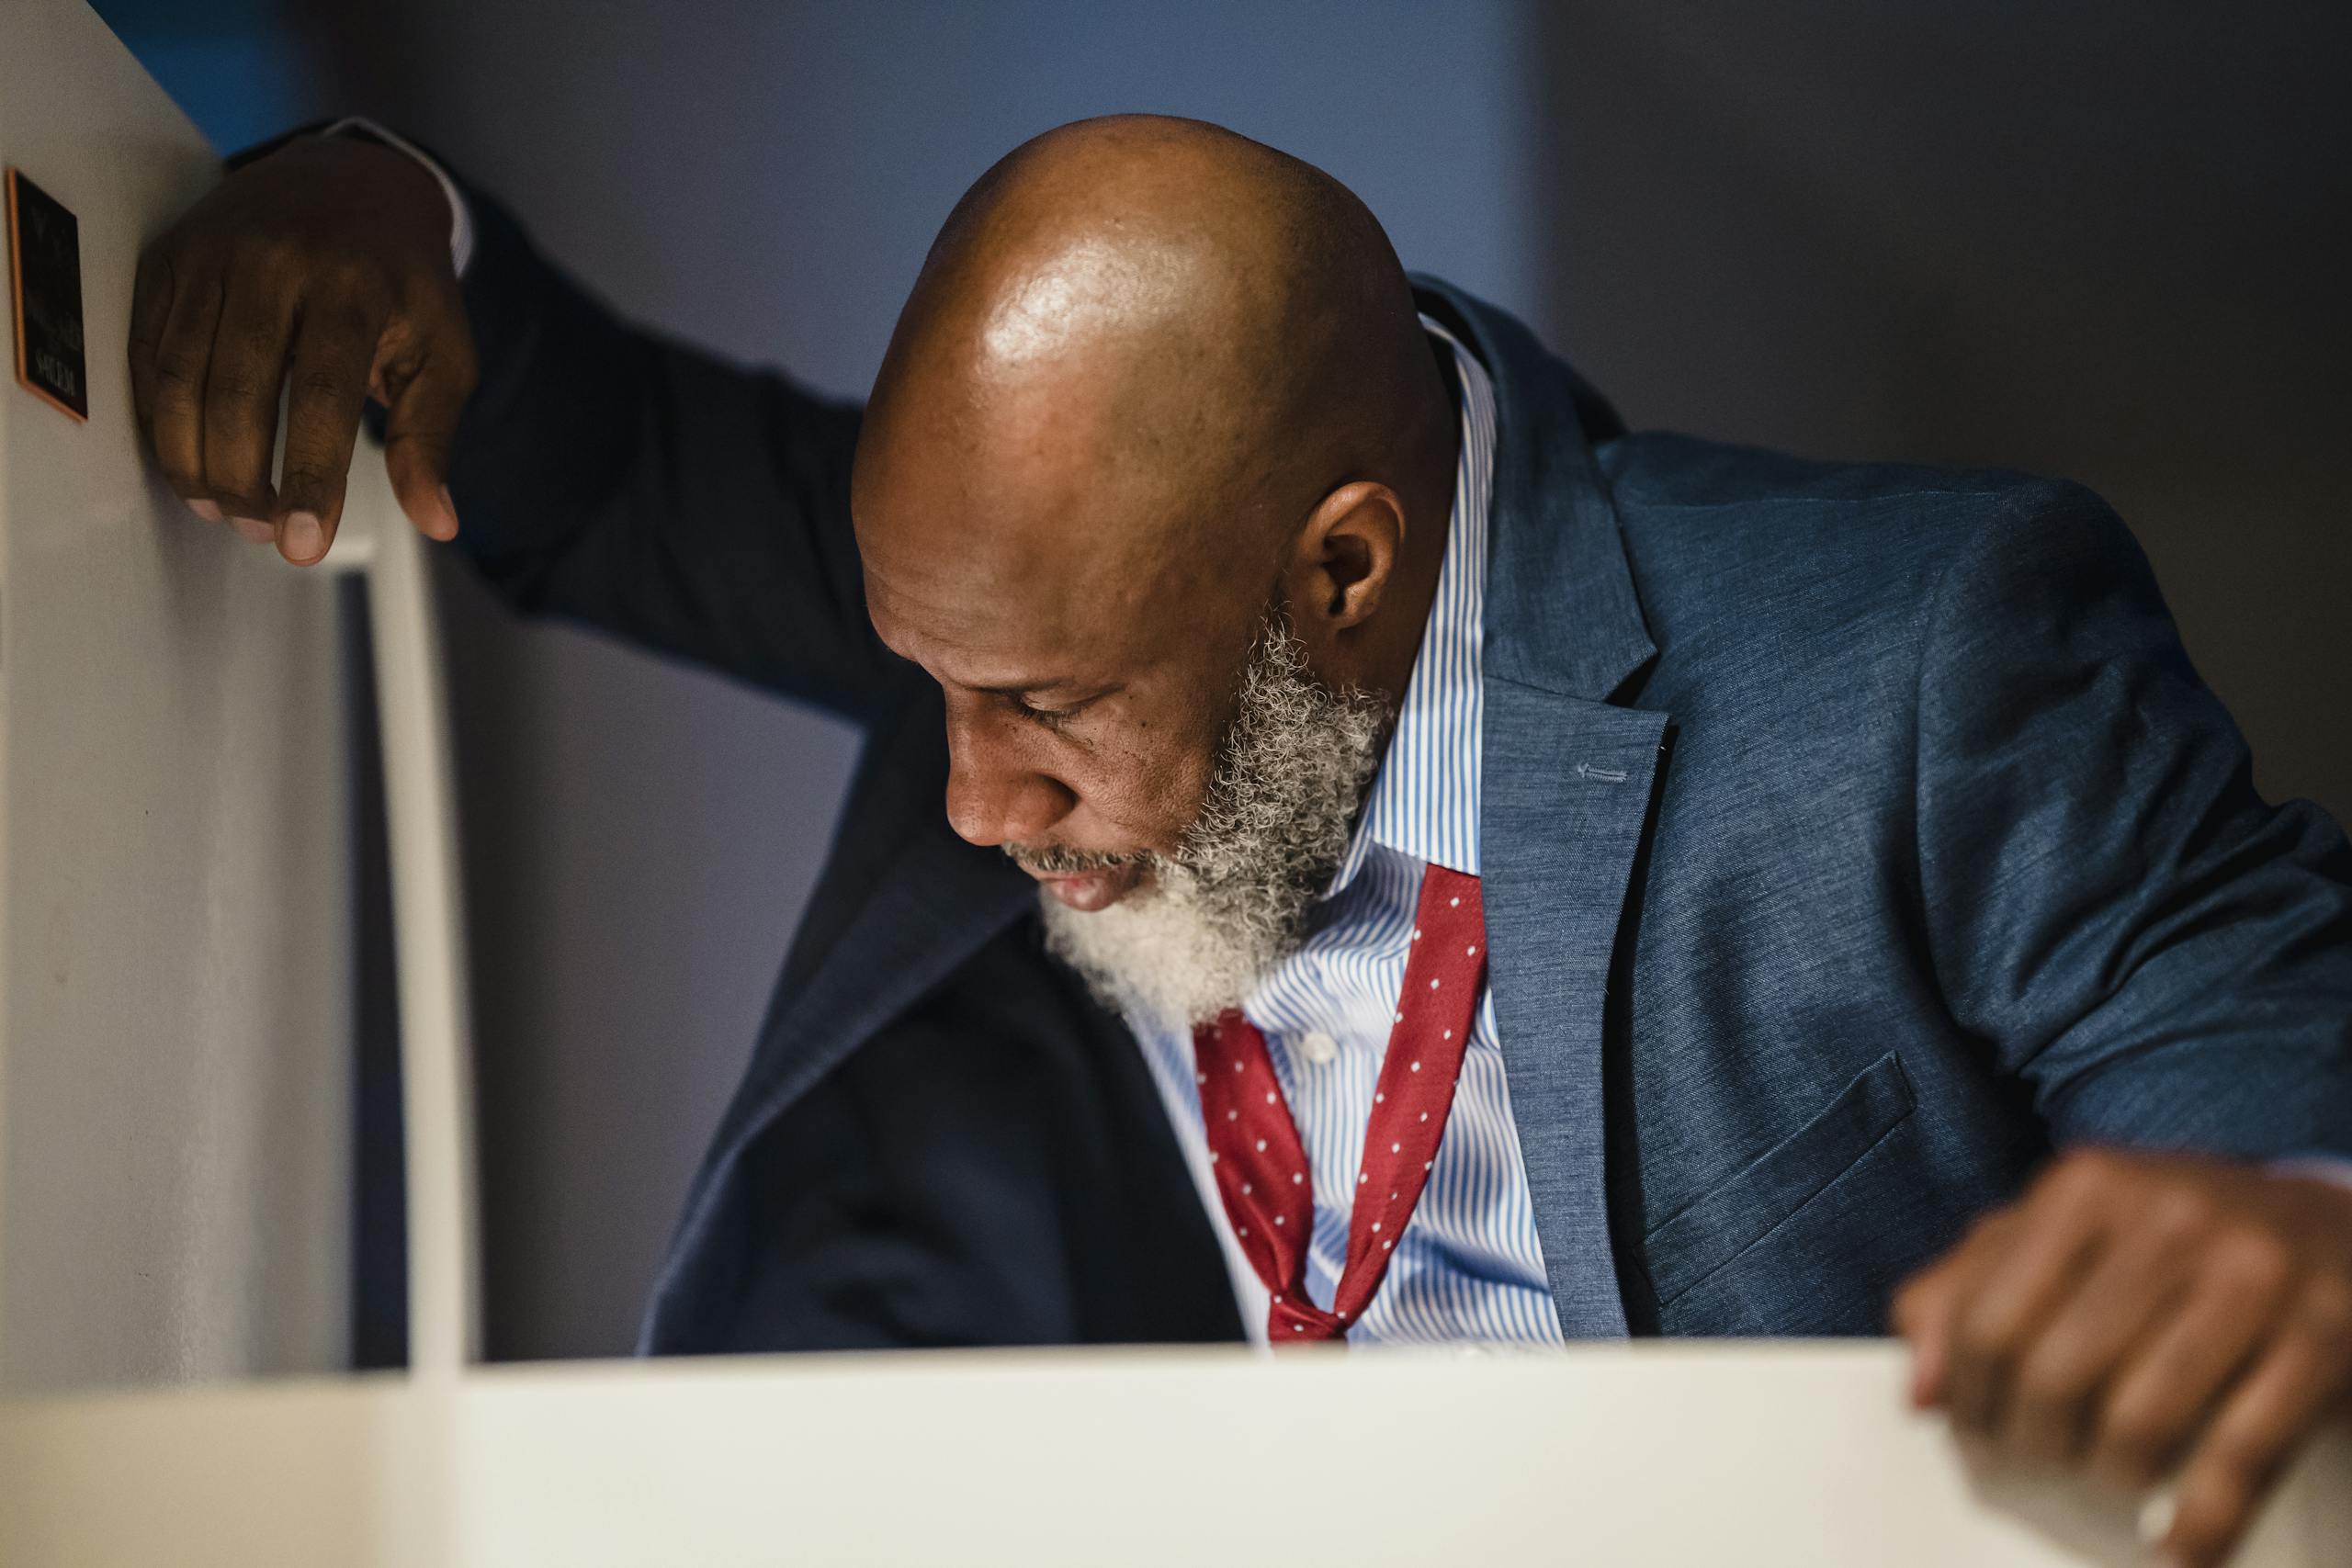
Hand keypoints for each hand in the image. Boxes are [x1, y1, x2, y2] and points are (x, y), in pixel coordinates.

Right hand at [128, 133, 475, 563]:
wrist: (351, 177)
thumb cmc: (405, 281)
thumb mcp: (441, 352)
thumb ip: (430, 437)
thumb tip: (437, 522)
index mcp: (354, 286)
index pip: (322, 396)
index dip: (310, 478)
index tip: (304, 546)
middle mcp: (275, 262)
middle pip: (238, 393)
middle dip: (242, 481)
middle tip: (259, 533)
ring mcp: (213, 256)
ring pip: (179, 376)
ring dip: (191, 460)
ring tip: (220, 509)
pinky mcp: (170, 258)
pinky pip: (147, 350)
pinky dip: (158, 416)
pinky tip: (185, 458)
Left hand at [1893, 1147, 2351, 1566]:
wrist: (2333, 1219)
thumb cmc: (2171, 1235)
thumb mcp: (2064, 1228)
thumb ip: (1970, 1286)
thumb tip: (1922, 1391)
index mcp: (2086, 1187)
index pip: (1988, 1322)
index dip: (1971, 1399)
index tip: (1976, 1434)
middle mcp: (2167, 1219)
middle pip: (2055, 1376)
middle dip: (2035, 1443)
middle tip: (2041, 1465)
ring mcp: (2252, 1276)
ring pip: (2140, 1420)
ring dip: (2109, 1478)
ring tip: (2107, 1485)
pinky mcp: (2323, 1338)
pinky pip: (2243, 1455)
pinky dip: (2202, 1521)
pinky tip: (2177, 1547)